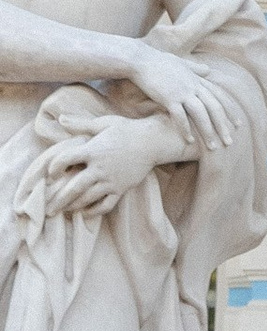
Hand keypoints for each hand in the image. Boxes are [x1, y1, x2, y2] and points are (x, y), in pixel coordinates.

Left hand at [49, 114, 175, 215]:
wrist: (153, 142)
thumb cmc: (126, 130)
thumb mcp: (103, 124)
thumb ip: (80, 124)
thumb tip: (60, 118)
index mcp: (93, 150)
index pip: (65, 160)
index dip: (54, 167)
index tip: (51, 174)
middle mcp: (100, 168)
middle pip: (74, 188)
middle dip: (59, 200)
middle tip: (48, 209)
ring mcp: (111, 180)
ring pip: (88, 198)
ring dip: (73, 206)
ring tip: (63, 211)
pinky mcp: (121, 188)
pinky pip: (105, 205)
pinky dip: (94, 211)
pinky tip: (85, 213)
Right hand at [120, 40, 237, 151]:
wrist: (140, 59)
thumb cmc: (159, 62)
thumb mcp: (181, 63)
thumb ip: (196, 68)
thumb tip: (208, 70)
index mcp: (198, 79)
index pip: (220, 97)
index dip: (230, 111)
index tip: (238, 125)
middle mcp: (194, 86)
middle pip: (214, 108)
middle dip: (223, 127)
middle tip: (230, 142)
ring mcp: (182, 92)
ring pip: (201, 115)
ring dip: (208, 132)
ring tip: (213, 147)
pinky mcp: (168, 98)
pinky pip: (180, 117)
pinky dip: (186, 129)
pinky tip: (190, 140)